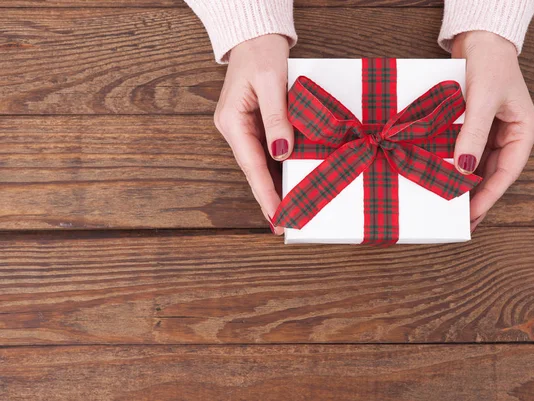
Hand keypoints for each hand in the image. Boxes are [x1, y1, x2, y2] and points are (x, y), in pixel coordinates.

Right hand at [214, 35, 293, 234]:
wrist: (255, 36)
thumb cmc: (261, 53)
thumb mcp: (272, 82)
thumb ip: (277, 118)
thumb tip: (282, 154)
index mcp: (232, 121)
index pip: (251, 165)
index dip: (266, 193)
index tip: (277, 216)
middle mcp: (234, 128)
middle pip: (253, 170)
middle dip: (269, 197)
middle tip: (284, 223)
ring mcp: (242, 127)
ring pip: (260, 164)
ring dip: (273, 187)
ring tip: (288, 211)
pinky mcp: (254, 124)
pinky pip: (265, 152)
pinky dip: (276, 170)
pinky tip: (287, 184)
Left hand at [452, 31, 533, 230]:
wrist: (479, 39)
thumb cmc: (488, 64)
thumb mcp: (482, 100)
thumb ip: (473, 134)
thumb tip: (463, 168)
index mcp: (524, 131)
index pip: (507, 173)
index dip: (489, 196)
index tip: (471, 216)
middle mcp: (511, 135)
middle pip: (494, 174)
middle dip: (477, 197)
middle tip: (460, 222)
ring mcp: (494, 131)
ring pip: (480, 165)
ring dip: (466, 184)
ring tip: (451, 207)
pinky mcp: (477, 126)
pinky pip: (468, 151)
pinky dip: (457, 166)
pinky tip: (446, 180)